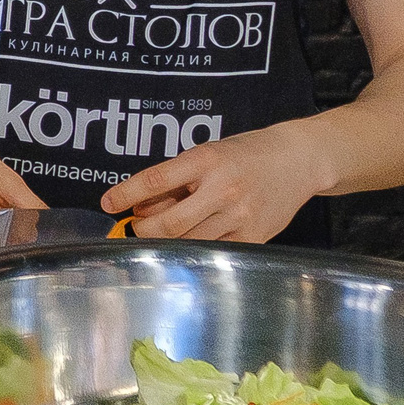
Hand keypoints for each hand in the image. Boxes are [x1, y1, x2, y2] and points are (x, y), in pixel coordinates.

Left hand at [101, 120, 329, 242]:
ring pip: (188, 241)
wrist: (296, 161)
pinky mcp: (254, 237)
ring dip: (164, 240)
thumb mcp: (207, 153)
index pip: (155, 180)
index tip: (107, 203)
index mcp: (206, 161)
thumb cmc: (244, 154)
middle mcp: (222, 190)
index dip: (125, 194)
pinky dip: (192, 249)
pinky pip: (213, 251)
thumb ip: (177, 178)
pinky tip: (186, 243)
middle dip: (142, 228)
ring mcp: (240, 216)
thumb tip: (140, 207)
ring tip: (158, 232)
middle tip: (135, 226)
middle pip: (168, 222)